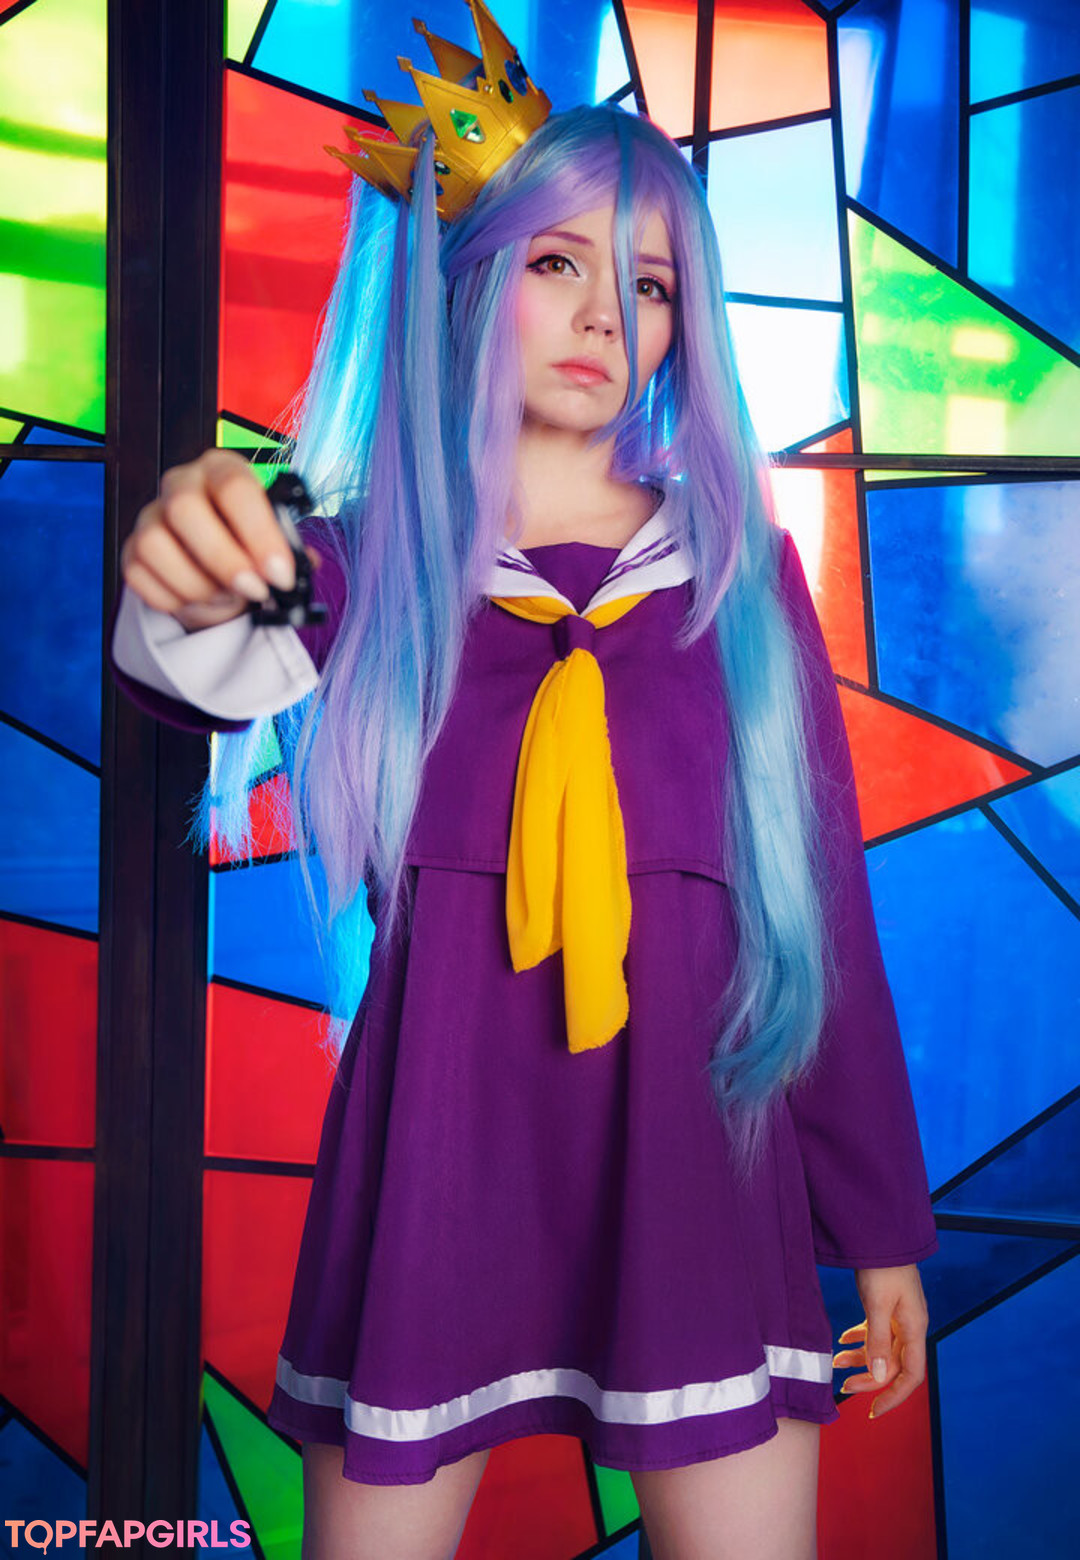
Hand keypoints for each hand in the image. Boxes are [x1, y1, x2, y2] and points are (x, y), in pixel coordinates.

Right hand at [121, 449, 318, 632]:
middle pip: (184, 508)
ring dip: (197, 583)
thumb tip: (305, 563)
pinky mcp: (132, 550)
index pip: (234, 485)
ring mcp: (151, 516)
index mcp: (222, 470)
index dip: (259, 532)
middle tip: (255, 590)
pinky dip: (173, 598)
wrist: (219, 572)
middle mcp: (182, 484)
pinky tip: (198, 599)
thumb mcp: (278, 542)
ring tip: (226, 597)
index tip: (280, 573)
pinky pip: (138, 575)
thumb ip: (291, 549)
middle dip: (225, 560)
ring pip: (155, 544)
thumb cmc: (250, 548)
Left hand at [832, 1263, 928, 1419]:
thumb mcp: (878, 1305)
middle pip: (895, 1364)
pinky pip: (876, 1331)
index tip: (873, 1410)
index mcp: (915, 1328)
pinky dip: (860, 1340)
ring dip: (862, 1359)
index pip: (912, 1375)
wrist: (880, 1234)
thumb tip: (882, 1376)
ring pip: (883, 1349)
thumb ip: (879, 1341)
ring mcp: (899, 1315)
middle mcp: (910, 1325)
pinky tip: (844, 1342)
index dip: (894, 1396)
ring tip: (836, 1362)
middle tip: (846, 1387)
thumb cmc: (882, 1266)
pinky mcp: (887, 1305)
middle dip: (871, 1379)